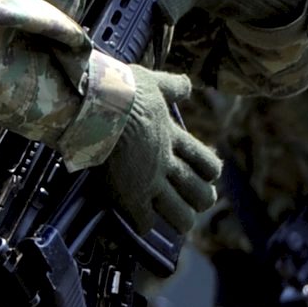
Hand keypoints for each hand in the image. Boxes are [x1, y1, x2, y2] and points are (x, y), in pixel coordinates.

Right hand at [101, 66, 221, 236]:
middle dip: (200, 200)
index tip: (200, 172)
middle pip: (202, 196)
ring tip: (169, 215)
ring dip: (178, 219)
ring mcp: (150, 184)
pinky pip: (144, 223)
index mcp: (174, 139)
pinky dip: (141, 223)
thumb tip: (188, 85)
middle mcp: (167, 165)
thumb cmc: (122, 89)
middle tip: (188, 198)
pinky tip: (136, 218)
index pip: (209, 164)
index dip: (209, 172)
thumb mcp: (154, 82)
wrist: (98, 106)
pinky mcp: (129, 196)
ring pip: (181, 218)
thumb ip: (173, 86)